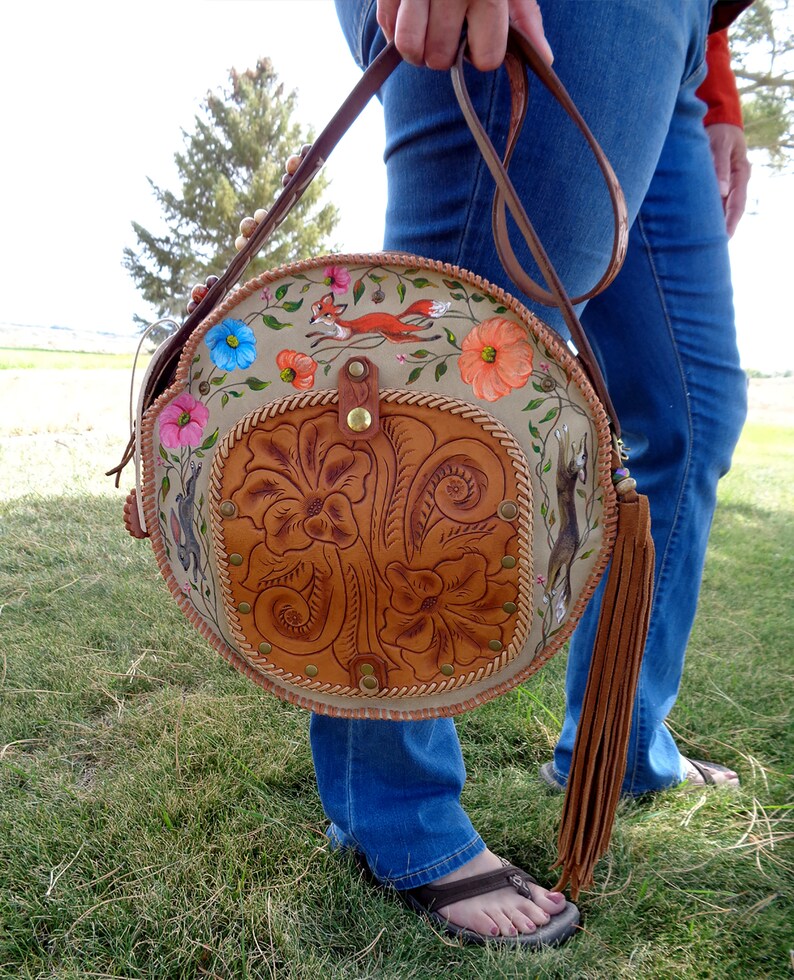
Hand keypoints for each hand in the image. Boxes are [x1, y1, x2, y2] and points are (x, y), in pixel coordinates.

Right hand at [377, 0, 552, 71]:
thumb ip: (526, 15)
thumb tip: (544, 59)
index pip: (486, 56)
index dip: (483, 54)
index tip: (478, 39)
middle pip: (442, 57)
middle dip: (445, 54)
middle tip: (449, 32)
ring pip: (410, 48)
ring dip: (417, 50)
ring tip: (426, 33)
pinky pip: (387, 26)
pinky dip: (395, 30)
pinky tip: (408, 15)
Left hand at [705, 123, 750, 236]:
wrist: (717, 120)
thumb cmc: (719, 131)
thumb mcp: (719, 145)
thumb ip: (720, 166)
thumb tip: (722, 191)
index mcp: (741, 174)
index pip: (737, 204)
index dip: (731, 222)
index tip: (725, 238)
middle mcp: (734, 181)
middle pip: (729, 210)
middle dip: (722, 228)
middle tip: (711, 248)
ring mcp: (725, 183)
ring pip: (719, 207)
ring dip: (712, 222)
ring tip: (701, 241)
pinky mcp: (714, 182)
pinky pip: (711, 201)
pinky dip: (704, 212)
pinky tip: (695, 224)